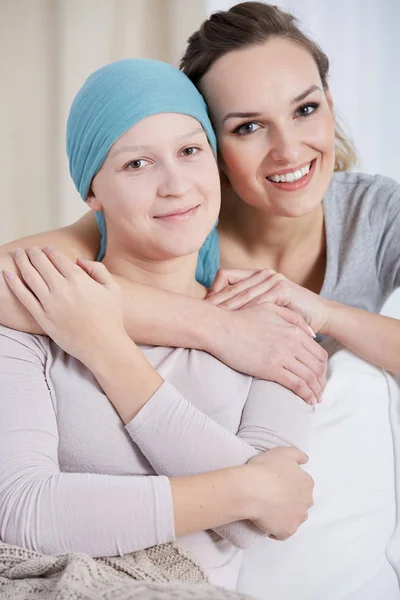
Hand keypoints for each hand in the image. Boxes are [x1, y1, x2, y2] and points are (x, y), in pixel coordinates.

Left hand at [3, 246, 127, 367]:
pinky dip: (13, 284)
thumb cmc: (111, 317)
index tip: (46, 248)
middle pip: (41, 263)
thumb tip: (78, 260)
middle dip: (33, 253)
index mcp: (79, 279)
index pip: (57, 257)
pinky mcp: (43, 318)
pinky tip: (7, 274)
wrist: (103, 345)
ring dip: (22, 262)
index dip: (49, 250)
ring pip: (30, 276)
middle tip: (29, 249)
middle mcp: (62, 288)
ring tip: (17, 254)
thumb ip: (97, 269)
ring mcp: (50, 304)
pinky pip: (24, 297)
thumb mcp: (113, 288)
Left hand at [207, 268, 329, 333]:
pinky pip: (258, 302)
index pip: (225, 276)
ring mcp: (274, 280)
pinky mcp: (283, 290)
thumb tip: (218, 311)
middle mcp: (264, 274)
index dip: (212, 290)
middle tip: (198, 315)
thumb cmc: (291, 314)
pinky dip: (245, 312)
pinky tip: (234, 322)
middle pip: (230, 286)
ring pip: (242, 294)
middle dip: (214, 302)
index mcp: (257, 275)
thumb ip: (247, 303)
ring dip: (225, 308)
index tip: (203, 307)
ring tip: (211, 320)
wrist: (320, 316)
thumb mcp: (266, 307)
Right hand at [208, 301, 326, 404]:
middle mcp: (292, 343)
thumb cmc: (241, 318)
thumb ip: (294, 318)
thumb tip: (312, 335)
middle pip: (318, 367)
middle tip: (319, 392)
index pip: (319, 353)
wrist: (220, 328)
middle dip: (322, 382)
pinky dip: (305, 395)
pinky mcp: (271, 369)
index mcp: (293, 330)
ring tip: (315, 400)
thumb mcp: (270, 308)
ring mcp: (282, 356)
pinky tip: (306, 401)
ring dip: (316, 391)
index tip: (320, 377)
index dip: (323, 368)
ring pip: (310, 378)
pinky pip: (297, 385)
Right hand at [244, 446, 313, 539]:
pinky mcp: (287, 531)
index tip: (276, 484)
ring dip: (284, 515)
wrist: (250, 489)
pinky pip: (283, 533)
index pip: (302, 485)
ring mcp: (298, 518)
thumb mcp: (282, 452)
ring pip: (293, 518)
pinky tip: (266, 521)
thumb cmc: (265, 469)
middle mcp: (307, 502)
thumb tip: (305, 459)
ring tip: (267, 509)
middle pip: (300, 502)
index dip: (288, 485)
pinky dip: (276, 529)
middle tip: (271, 496)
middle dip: (289, 501)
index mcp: (307, 483)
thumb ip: (297, 454)